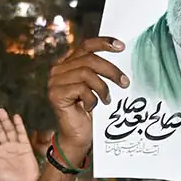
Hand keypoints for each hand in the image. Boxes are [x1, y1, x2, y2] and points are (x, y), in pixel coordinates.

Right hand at [48, 37, 128, 162]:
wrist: (78, 138)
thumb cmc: (91, 114)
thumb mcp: (98, 88)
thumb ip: (102, 73)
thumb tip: (123, 59)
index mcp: (69, 64)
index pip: (86, 46)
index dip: (103, 42)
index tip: (121, 46)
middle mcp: (59, 70)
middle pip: (89, 59)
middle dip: (111, 70)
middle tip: (125, 82)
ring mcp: (55, 82)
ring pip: (86, 73)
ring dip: (102, 87)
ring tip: (107, 99)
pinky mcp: (55, 94)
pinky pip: (81, 88)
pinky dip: (91, 99)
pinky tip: (91, 108)